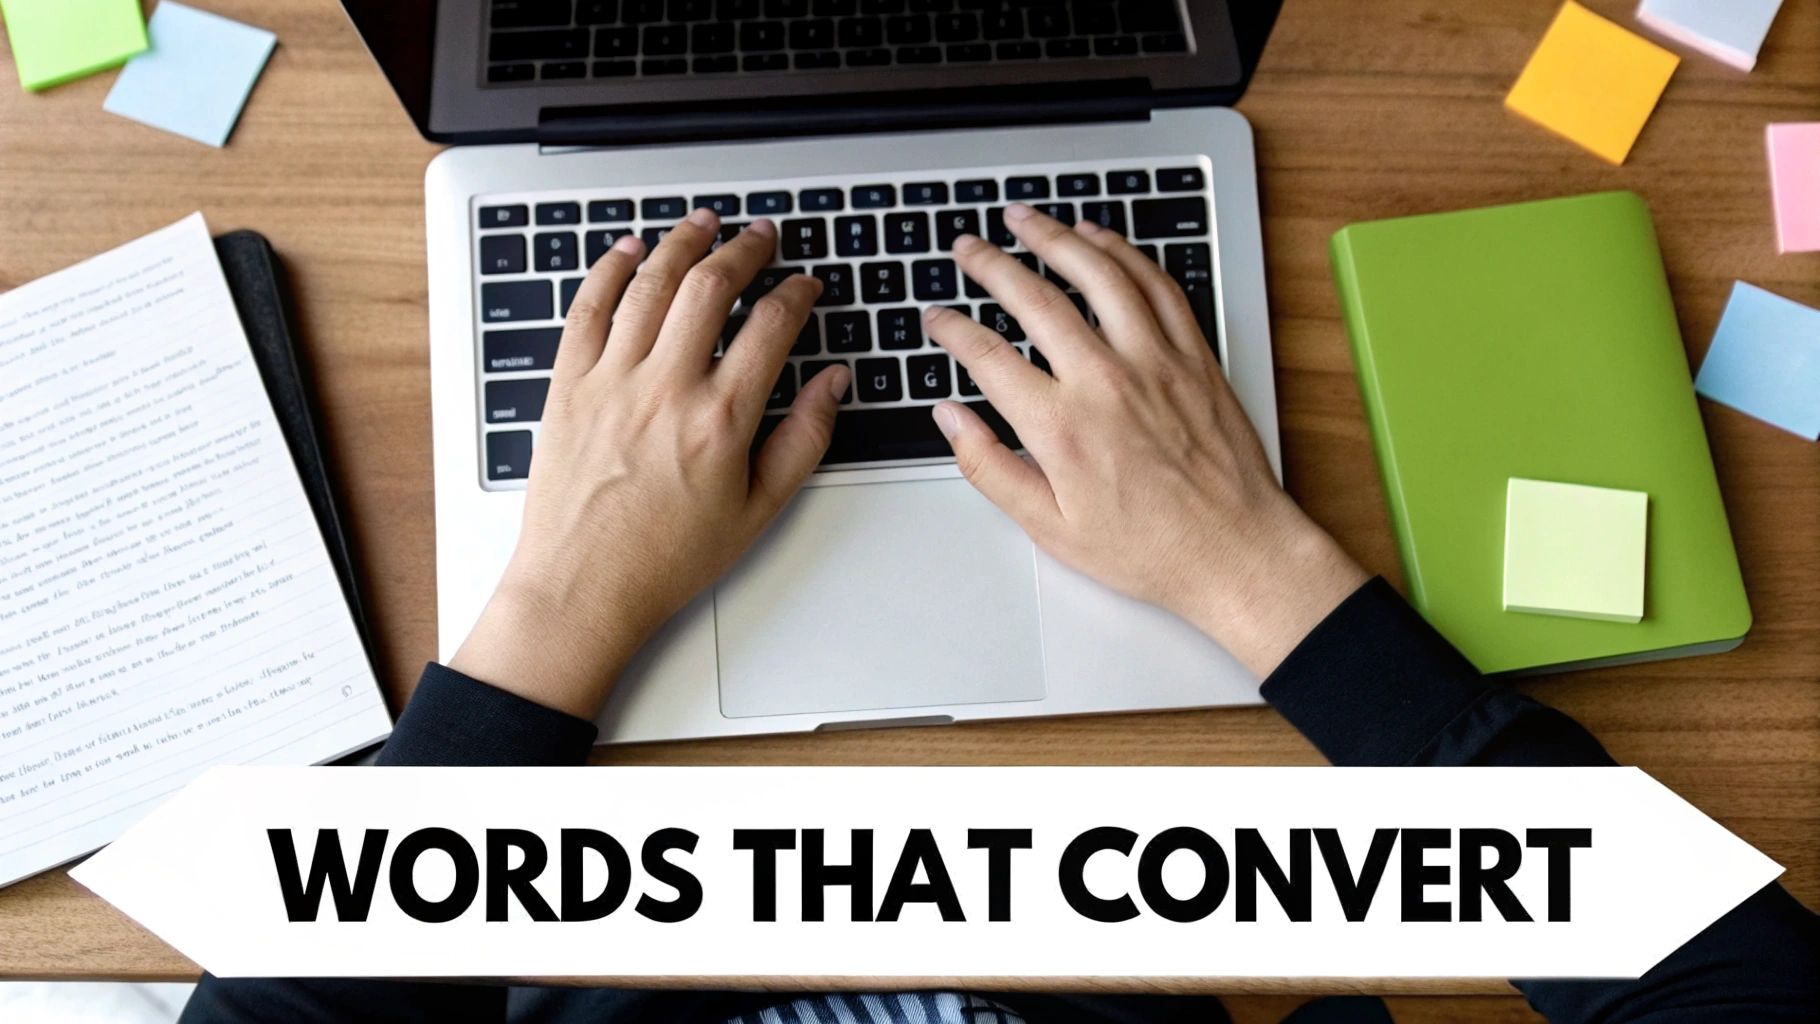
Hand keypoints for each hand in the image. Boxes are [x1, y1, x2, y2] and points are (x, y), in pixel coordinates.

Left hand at [450, 210, 850, 716]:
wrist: (582, 588)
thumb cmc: (665, 560)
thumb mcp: (758, 511)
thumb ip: (803, 440)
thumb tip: (833, 384)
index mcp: (721, 419)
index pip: (771, 326)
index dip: (796, 292)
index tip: (805, 283)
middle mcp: (666, 388)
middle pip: (710, 287)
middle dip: (744, 250)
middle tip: (761, 235)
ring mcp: (611, 380)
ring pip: (650, 284)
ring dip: (681, 243)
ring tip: (704, 224)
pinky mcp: (567, 385)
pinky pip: (588, 308)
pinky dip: (610, 270)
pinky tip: (629, 251)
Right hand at [925, 204, 1366, 676]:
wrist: (1237, 553)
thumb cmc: (1149, 550)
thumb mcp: (1050, 528)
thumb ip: (990, 468)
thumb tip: (950, 419)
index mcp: (1062, 427)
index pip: (988, 356)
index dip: (952, 330)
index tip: (936, 319)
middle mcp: (1106, 381)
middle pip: (1036, 299)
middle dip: (991, 265)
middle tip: (967, 247)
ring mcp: (1155, 361)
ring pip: (1099, 275)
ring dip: (1056, 237)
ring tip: (1025, 218)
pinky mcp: (1194, 356)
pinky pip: (1156, 285)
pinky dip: (1124, 253)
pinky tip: (1100, 239)